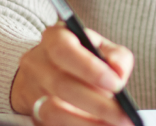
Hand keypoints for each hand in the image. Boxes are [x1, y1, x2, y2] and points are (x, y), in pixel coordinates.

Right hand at [10, 24, 134, 125]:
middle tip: (124, 115)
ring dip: (87, 123)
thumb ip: (116, 57)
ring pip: (53, 112)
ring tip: (114, 125)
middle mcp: (36, 64)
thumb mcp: (102, 48)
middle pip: (61, 86)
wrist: (50, 70)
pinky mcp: (33, 114)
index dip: (89, 68)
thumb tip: (119, 73)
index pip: (64, 50)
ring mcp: (31, 91)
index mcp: (53, 38)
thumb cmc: (83, 57)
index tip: (117, 85)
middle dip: (97, 104)